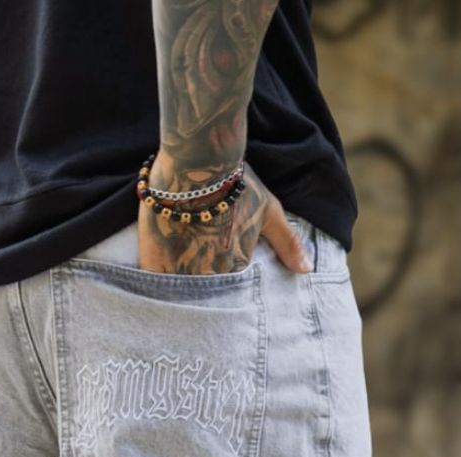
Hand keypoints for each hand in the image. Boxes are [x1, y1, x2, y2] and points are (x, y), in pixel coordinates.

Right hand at [137, 151, 311, 276]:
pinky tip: (159, 274)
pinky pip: (154, 285)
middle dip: (203, 282)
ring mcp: (179, 270)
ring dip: (180, 284)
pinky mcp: (153, 261)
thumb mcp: (269, 210)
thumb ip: (287, 244)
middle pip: (205, 290)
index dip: (225, 279)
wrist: (195, 162)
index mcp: (236, 268)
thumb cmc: (235, 183)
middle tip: (197, 260)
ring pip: (180, 290)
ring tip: (178, 263)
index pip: (232, 288)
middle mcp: (208, 275)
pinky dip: (157, 284)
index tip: (220, 271)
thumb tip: (307, 271)